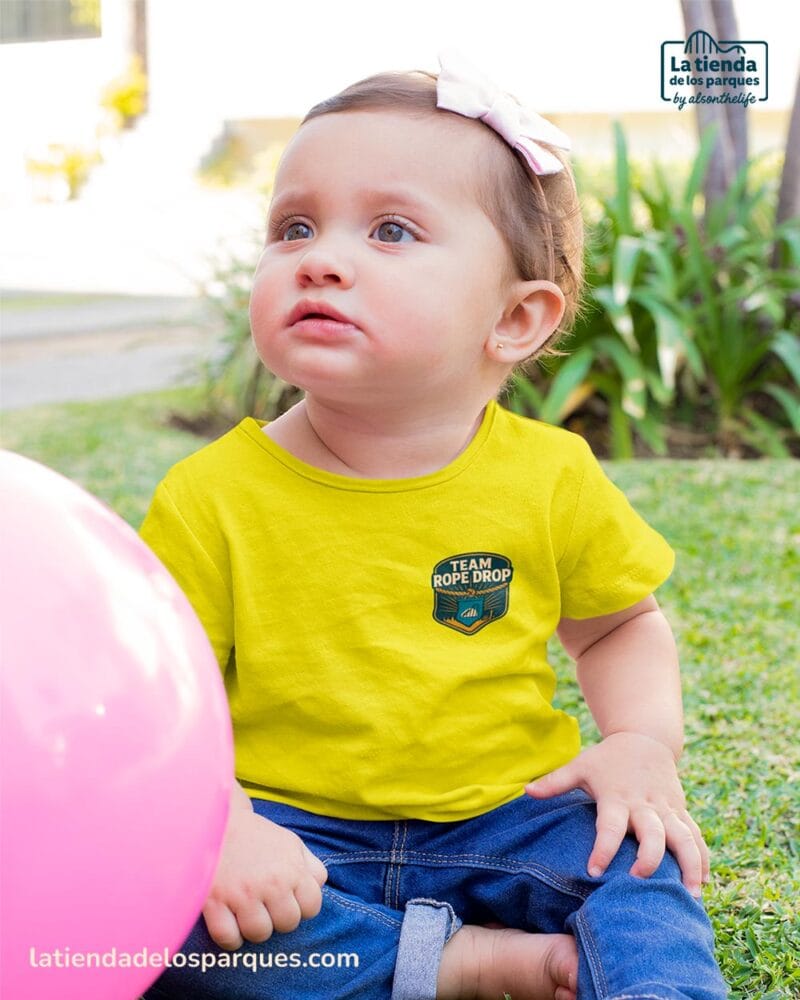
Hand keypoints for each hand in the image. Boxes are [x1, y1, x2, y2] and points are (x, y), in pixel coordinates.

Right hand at [202, 807, 327, 949]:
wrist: (215, 822)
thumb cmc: (256, 835)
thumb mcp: (290, 842)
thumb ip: (310, 866)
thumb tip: (319, 886)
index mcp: (292, 869)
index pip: (312, 907)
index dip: (302, 906)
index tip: (288, 900)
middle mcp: (271, 884)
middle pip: (288, 924)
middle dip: (279, 918)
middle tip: (267, 906)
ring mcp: (242, 895)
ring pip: (260, 934)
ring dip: (255, 928)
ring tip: (248, 914)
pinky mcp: (215, 903)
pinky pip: (228, 938)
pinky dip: (230, 938)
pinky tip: (230, 924)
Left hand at [525, 732, 708, 896]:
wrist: (645, 737)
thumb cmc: (607, 758)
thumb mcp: (581, 765)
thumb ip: (555, 782)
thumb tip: (525, 791)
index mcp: (617, 796)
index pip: (610, 826)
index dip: (603, 848)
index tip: (594, 871)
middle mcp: (645, 805)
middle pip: (653, 834)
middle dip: (649, 859)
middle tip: (640, 882)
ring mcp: (667, 809)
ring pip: (684, 837)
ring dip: (689, 865)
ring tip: (690, 895)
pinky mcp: (681, 812)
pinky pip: (696, 836)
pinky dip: (702, 859)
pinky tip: (702, 883)